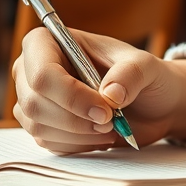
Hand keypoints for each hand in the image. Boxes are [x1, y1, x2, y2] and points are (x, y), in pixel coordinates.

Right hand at [12, 27, 185, 153]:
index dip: (70, 95)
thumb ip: (130, 73)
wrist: (153, 104)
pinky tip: (100, 135)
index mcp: (49, 41)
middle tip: (110, 120)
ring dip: (79, 134)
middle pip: (34, 103)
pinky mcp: (43, 125)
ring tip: (109, 127)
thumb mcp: (146, 67)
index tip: (104, 109)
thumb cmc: (144, 76)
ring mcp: (34, 98)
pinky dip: (78, 144)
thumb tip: (110, 94)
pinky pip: (48, 143)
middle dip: (76, 119)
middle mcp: (33, 69)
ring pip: (38, 127)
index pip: (42, 72)